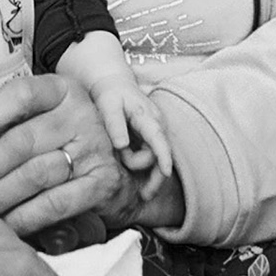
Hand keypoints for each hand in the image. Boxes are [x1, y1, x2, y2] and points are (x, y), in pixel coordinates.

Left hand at [0, 74, 141, 232]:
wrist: (128, 169)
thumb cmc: (71, 142)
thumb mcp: (47, 117)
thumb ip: (10, 123)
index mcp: (62, 89)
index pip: (20, 95)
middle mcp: (81, 114)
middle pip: (21, 141)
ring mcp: (95, 148)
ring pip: (34, 174)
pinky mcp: (102, 182)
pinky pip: (55, 203)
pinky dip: (24, 217)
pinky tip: (2, 225)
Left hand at [87, 74, 171, 200]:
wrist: (115, 85)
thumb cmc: (111, 95)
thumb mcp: (108, 105)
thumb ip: (114, 124)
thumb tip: (122, 144)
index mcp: (147, 117)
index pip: (158, 138)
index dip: (163, 156)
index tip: (166, 171)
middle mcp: (158, 125)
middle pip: (160, 155)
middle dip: (146, 170)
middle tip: (138, 189)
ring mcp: (157, 133)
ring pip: (157, 159)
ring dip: (142, 169)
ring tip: (139, 190)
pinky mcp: (153, 139)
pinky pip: (154, 158)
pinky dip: (145, 169)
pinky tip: (141, 184)